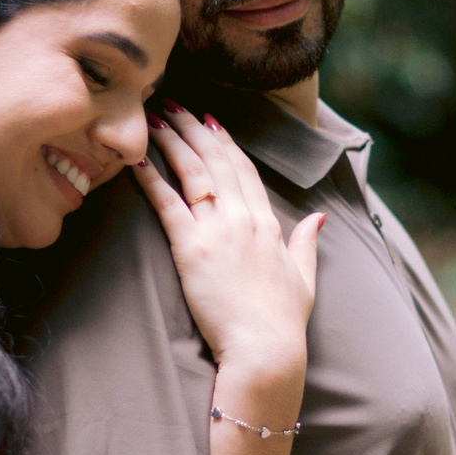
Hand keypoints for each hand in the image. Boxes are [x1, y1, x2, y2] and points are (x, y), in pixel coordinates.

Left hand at [135, 107, 321, 380]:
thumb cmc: (284, 322)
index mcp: (268, 224)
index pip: (244, 171)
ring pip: (192, 173)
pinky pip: (167, 204)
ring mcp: (218, 231)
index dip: (225, 143)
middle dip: (193, 129)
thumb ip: (307, 242)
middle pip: (215, 161)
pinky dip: (150, 178)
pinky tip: (137, 160)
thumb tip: (318, 218)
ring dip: (171, 141)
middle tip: (174, 105)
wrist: (266, 349)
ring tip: (154, 118)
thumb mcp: (305, 278)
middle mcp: (243, 219)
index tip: (209, 122)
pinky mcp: (191, 249)